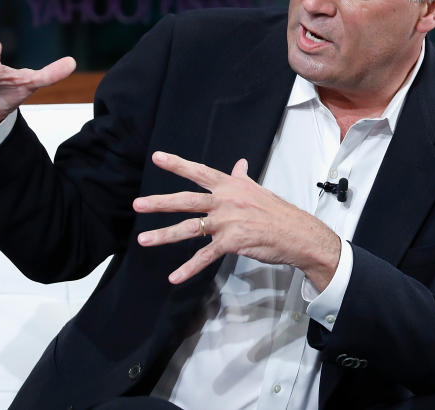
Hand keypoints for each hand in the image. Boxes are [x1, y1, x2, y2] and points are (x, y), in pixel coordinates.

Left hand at [133, 152, 341, 288]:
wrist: (297, 233)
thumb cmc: (278, 212)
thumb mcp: (258, 190)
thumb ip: (243, 178)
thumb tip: (239, 163)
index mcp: (231, 186)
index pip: (200, 172)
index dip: (178, 164)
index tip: (157, 157)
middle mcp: (225, 201)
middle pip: (187, 200)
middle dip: (160, 202)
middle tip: (137, 204)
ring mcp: (227, 222)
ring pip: (189, 229)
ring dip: (164, 235)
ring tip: (143, 239)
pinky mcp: (231, 243)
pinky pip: (205, 256)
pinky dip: (189, 268)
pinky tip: (174, 276)